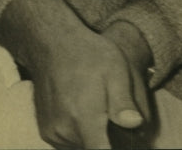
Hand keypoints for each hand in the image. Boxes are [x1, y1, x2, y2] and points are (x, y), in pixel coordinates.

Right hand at [0, 0, 150, 148]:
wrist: (54, 43)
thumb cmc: (89, 54)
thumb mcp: (115, 70)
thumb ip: (124, 100)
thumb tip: (135, 124)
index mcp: (84, 117)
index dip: (116, 149)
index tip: (120, 136)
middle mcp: (64, 130)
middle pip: (94, 149)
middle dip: (109, 140)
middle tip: (113, 115)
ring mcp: (53, 133)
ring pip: (82, 147)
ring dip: (94, 137)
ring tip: (98, 109)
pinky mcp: (46, 132)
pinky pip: (69, 143)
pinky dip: (80, 134)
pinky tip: (84, 111)